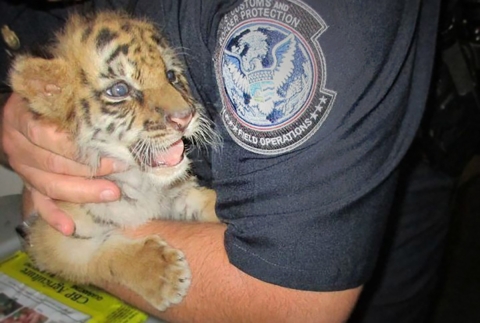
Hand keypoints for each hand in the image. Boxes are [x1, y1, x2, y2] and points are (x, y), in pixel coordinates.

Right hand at [2, 93, 124, 234]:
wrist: (26, 110)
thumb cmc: (48, 99)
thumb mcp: (56, 91)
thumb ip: (77, 99)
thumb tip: (117, 108)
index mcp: (21, 119)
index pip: (49, 136)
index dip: (80, 147)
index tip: (111, 150)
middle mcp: (17, 145)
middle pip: (52, 165)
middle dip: (89, 172)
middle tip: (120, 172)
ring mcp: (21, 167)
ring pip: (49, 185)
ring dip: (82, 192)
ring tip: (111, 193)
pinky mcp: (28, 183)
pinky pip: (39, 203)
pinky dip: (54, 216)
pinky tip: (69, 227)